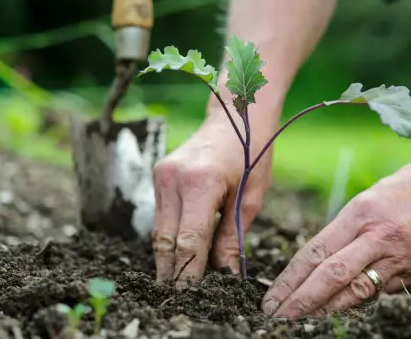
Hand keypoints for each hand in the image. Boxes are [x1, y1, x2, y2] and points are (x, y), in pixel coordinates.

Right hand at [151, 114, 272, 284]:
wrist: (236, 113)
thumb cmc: (251, 152)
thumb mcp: (250, 197)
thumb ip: (232, 238)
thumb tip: (224, 275)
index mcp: (201, 183)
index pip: (188, 242)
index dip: (188, 274)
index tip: (193, 296)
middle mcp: (173, 179)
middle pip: (165, 241)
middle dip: (172, 272)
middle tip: (181, 297)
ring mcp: (162, 175)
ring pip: (158, 231)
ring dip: (168, 257)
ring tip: (181, 279)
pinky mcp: (159, 175)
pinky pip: (161, 216)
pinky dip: (169, 236)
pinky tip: (180, 251)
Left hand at [261, 146, 410, 317]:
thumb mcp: (372, 197)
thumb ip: (351, 229)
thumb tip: (329, 262)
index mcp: (361, 213)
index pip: (316, 253)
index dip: (291, 280)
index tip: (273, 298)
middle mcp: (380, 236)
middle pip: (331, 277)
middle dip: (301, 302)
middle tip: (278, 318)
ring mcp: (405, 256)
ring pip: (359, 291)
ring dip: (328, 309)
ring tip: (305, 321)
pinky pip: (389, 289)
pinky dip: (366, 298)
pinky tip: (349, 305)